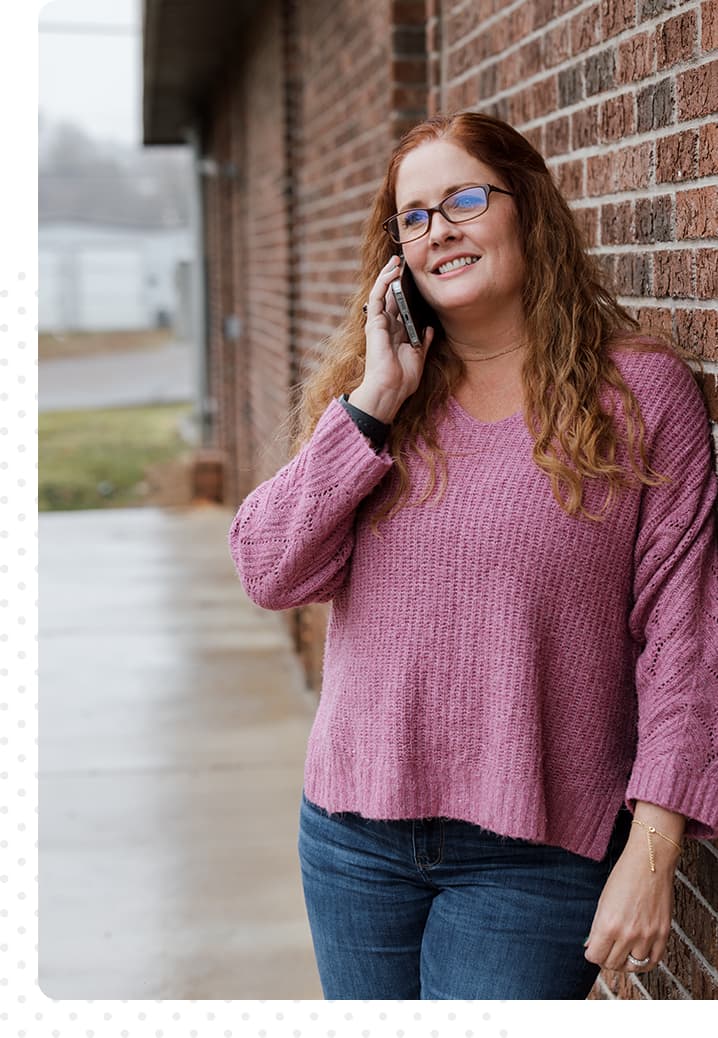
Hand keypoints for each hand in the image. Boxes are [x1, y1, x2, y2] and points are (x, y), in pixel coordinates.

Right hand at [350, 255, 433, 422]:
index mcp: (397, 335)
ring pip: (382, 294)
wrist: (390, 389)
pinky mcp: (374, 323)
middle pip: (392, 298)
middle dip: (397, 280)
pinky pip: (377, 298)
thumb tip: (429, 328)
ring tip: (397, 260)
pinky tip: (392, 271)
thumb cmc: (402, 379)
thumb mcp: (419, 357)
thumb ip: (423, 341)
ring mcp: (379, 324)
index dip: (407, 293)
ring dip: (388, 275)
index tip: (416, 280)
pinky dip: (384, 282)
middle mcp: (387, 327)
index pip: (401, 308)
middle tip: (406, 263)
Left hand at [583, 837, 675, 973]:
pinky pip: (653, 961)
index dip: (592, 953)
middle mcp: (628, 934)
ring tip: (623, 951)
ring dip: (625, 961)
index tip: (593, 948)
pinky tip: (639, 955)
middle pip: (613, 964)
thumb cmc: (623, 877)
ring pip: (633, 966)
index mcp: (608, 925)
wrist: (649, 862)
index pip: (595, 956)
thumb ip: (596, 927)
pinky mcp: (663, 934)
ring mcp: (647, 936)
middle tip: (607, 949)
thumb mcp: (603, 901)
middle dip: (607, 958)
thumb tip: (591, 946)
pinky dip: (644, 962)